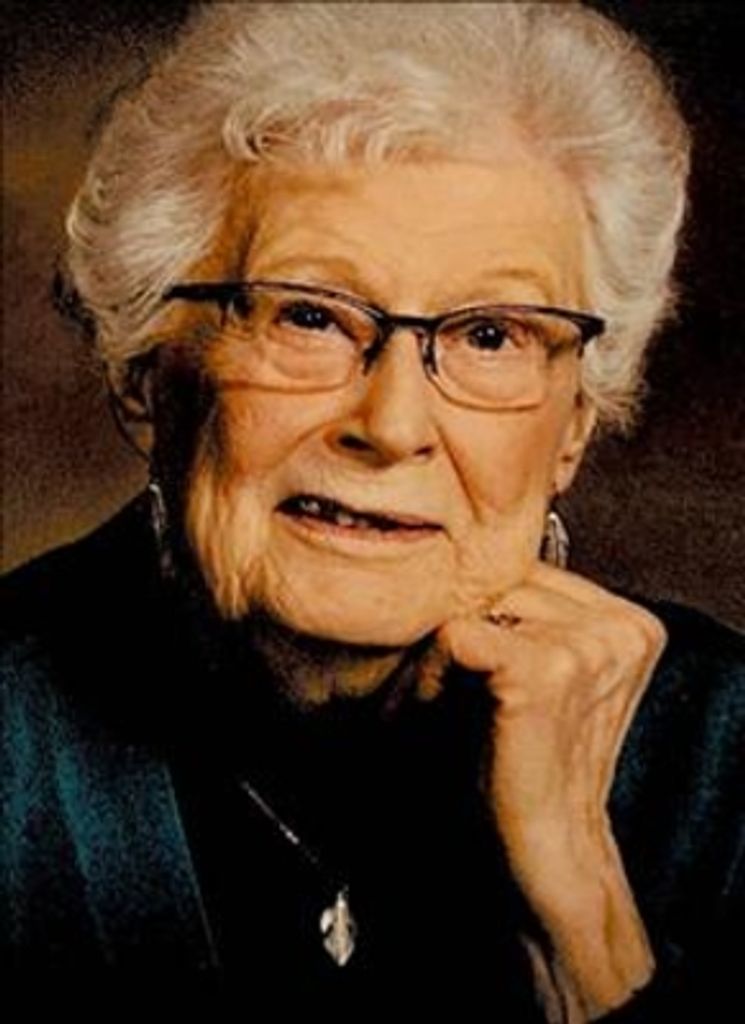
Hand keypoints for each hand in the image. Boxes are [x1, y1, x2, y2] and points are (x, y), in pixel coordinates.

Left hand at [417, 563, 667, 1021]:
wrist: (543, 852)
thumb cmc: (525, 765)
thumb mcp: (531, 673)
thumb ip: (518, 615)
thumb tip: (448, 561)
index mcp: (627, 624)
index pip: (528, 572)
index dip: (482, 613)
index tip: (461, 671)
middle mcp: (621, 625)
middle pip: (501, 580)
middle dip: (457, 629)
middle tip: (434, 689)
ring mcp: (592, 643)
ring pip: (475, 603)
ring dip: (439, 654)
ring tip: (438, 704)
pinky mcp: (548, 668)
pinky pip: (457, 635)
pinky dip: (431, 672)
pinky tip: (435, 710)